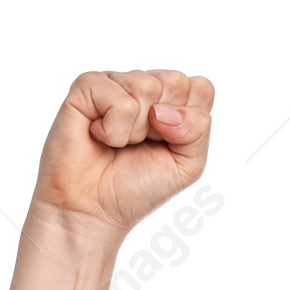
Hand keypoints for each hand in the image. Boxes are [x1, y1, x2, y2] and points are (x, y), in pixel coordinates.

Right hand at [29, 70, 214, 242]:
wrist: (96, 208)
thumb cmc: (138, 186)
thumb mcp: (187, 166)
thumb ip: (197, 131)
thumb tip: (165, 110)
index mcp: (172, 101)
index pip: (201, 87)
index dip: (190, 122)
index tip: (169, 144)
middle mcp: (144, 86)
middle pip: (176, 81)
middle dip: (165, 125)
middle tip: (143, 144)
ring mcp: (116, 83)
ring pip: (147, 87)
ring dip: (137, 130)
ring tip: (120, 143)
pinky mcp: (87, 86)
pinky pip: (118, 101)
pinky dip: (114, 131)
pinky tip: (100, 136)